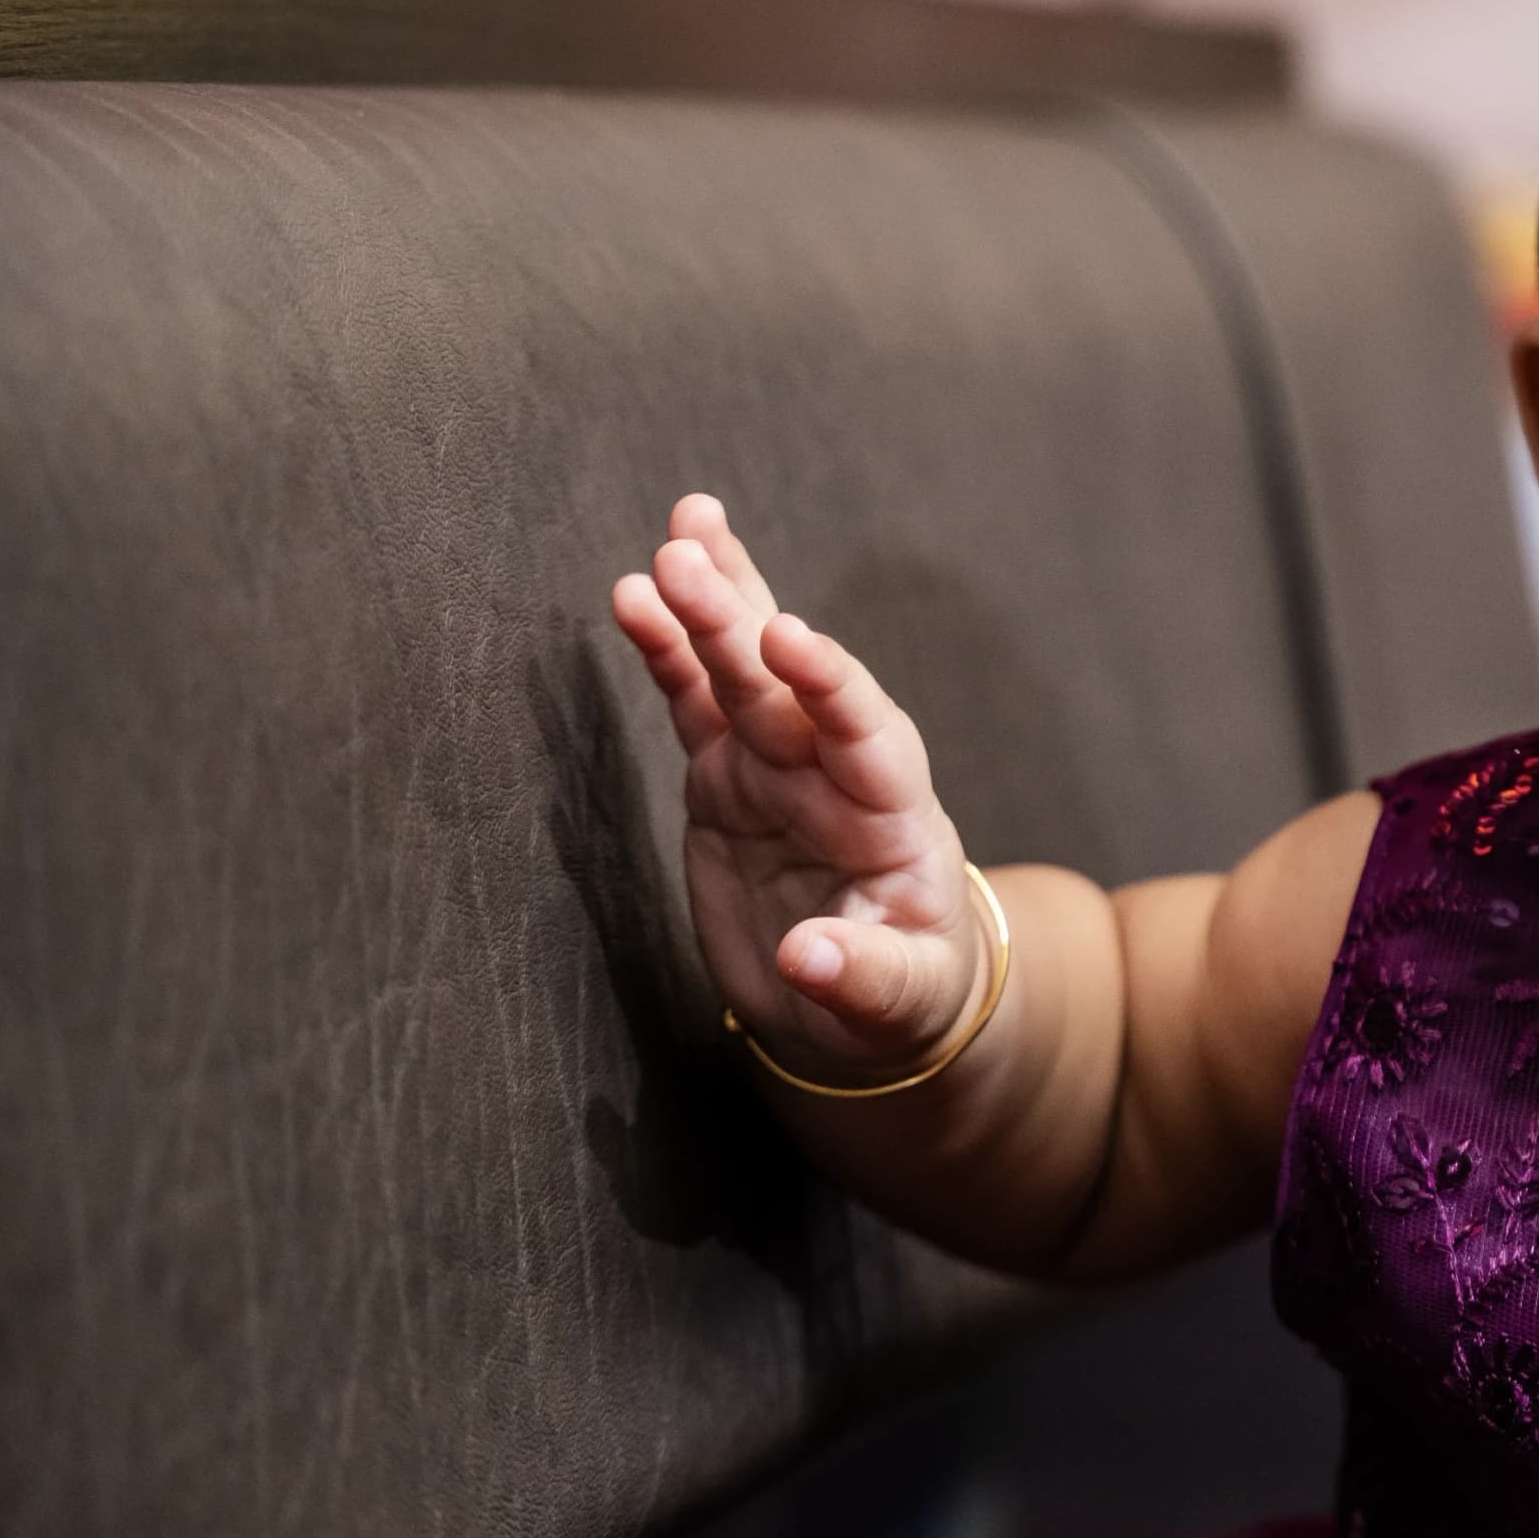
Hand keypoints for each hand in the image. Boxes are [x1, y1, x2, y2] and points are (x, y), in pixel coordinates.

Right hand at [610, 493, 989, 1083]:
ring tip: (677, 535)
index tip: (787, 636)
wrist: (872, 1000)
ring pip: (739, 672)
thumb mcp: (901, 1002)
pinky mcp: (728, 779)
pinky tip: (634, 596)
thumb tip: (810, 960)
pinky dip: (667, 652)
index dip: (828, 683)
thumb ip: (864, 976)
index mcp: (893, 816)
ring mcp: (778, 767)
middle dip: (738, 620)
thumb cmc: (904, 999)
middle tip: (686, 554)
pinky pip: (694, 703)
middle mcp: (835, 773)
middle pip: (784, 685)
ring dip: (709, 604)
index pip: (865, 734)